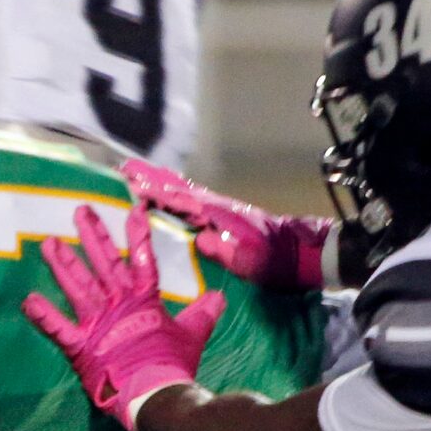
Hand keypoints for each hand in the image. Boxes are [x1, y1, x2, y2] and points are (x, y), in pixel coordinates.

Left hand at [28, 205, 224, 430]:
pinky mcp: (81, 346)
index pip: (142, 259)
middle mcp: (119, 305)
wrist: (157, 394)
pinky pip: (58, 329)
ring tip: (48, 243)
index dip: (138, 235)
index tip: (133, 209)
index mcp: (144, 300)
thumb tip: (219, 298)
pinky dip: (43, 316)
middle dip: (93, 236)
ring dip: (63, 265)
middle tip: (80, 210)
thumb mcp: (194, 334)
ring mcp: (98, 324)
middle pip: (104, 263)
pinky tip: (28, 300)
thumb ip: (202, 313)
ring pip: (78, 287)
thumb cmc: (174, 364)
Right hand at [122, 160, 333, 293]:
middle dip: (153, 178)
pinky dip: (176, 191)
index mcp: (220, 217)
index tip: (132, 183)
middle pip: (180, 188)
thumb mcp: (251, 263)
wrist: (304, 253)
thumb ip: (225, 252)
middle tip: (125, 166)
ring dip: (162, 182)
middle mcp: (218, 207)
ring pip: (185, 191)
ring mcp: (222, 209)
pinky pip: (193, 199)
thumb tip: (200, 240)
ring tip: (138, 174)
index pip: (182, 201)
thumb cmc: (277, 261)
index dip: (156, 192)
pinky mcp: (225, 215)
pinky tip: (168, 193)